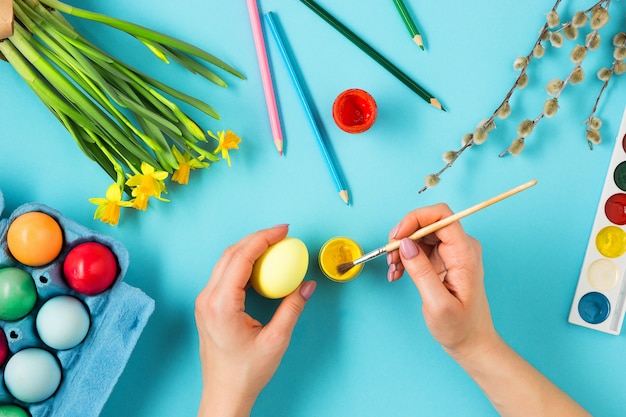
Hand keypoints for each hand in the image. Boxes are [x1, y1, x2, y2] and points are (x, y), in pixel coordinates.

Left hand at [195, 225, 315, 416]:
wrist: (224, 393)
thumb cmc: (246, 372)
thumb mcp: (276, 339)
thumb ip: (292, 307)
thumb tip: (307, 285)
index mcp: (221, 304)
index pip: (241, 257)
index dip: (263, 238)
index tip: (283, 230)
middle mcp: (208, 299)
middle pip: (231, 253)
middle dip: (257, 238)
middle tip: (281, 234)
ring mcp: (204, 302)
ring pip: (225, 261)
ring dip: (249, 248)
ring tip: (273, 245)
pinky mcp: (208, 306)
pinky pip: (224, 274)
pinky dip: (242, 263)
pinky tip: (260, 265)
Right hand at [386, 204, 496, 357]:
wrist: (472, 342)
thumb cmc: (460, 327)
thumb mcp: (437, 304)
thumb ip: (421, 271)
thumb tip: (405, 243)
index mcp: (465, 253)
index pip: (441, 216)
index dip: (415, 219)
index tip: (396, 237)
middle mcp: (461, 247)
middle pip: (427, 222)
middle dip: (403, 236)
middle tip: (390, 259)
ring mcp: (453, 252)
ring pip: (420, 234)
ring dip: (402, 248)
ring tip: (393, 271)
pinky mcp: (445, 259)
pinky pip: (420, 247)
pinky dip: (406, 257)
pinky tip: (398, 273)